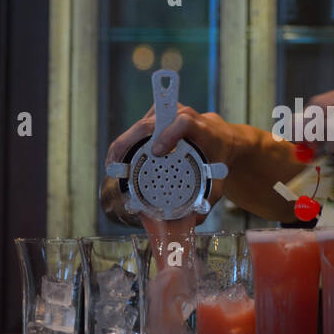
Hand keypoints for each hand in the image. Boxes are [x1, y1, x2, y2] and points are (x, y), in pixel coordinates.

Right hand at [103, 105, 243, 221]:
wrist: (220, 137)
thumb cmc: (218, 156)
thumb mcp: (218, 177)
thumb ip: (208, 198)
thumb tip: (194, 218)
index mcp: (201, 130)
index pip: (184, 123)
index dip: (169, 134)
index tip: (157, 151)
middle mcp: (183, 117)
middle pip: (151, 123)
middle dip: (128, 143)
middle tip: (115, 165)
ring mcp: (168, 115)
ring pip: (141, 126)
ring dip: (124, 144)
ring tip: (113, 165)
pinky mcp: (158, 117)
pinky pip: (138, 128)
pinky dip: (127, 143)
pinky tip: (119, 158)